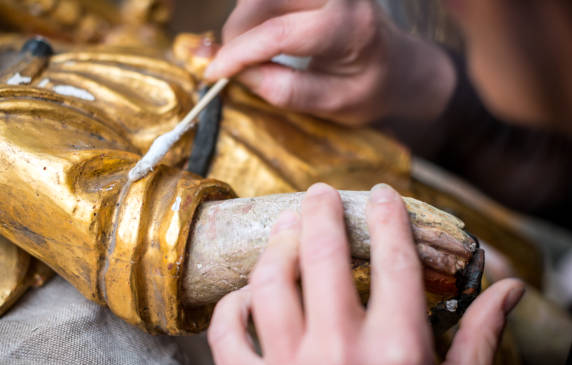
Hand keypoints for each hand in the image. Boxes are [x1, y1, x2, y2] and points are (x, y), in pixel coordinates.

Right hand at [205, 0, 455, 124]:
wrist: (402, 66)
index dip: (237, 54)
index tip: (211, 75)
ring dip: (243, 24)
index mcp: (349, 27)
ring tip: (249, 57)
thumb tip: (236, 73)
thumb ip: (286, 90)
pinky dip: (255, 15)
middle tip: (230, 69)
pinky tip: (259, 39)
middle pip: (261, 1)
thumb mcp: (334, 104)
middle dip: (236, 36)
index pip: (278, 33)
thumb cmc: (373, 89)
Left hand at [208, 183, 524, 364]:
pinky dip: (233, 303)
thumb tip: (511, 289)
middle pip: (323, 254)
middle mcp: (340, 357)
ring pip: (268, 282)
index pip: (393, 260)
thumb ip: (479, 338)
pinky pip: (226, 330)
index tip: (381, 194)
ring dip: (277, 246)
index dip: (388, 217)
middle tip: (320, 193)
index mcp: (399, 354)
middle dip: (322, 210)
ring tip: (286, 229)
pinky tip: (251, 294)